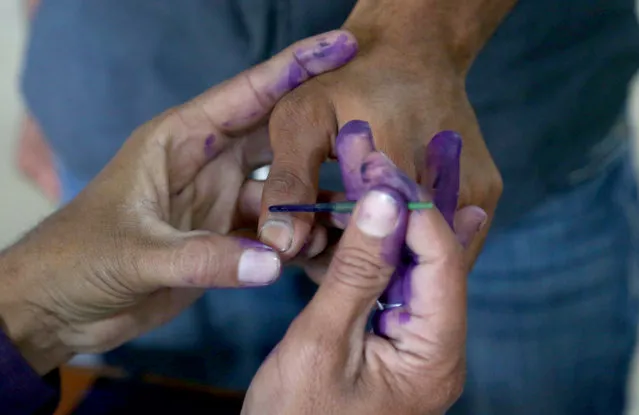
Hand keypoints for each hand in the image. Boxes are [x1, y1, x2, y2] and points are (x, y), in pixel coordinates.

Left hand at [0, 30, 356, 374]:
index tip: (343, 47)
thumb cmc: (79, 259)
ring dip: (310, 205)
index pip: (247, 94)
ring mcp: (220, 203)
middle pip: (277, 139)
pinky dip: (296, 242)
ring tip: (350, 215)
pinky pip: (273, 234)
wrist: (60, 306)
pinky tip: (324, 248)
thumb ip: (203, 256)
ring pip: (281, 192)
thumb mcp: (136, 252)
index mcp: (180, 140)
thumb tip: (272, 261)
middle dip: (320, 138)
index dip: (295, 68)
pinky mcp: (225, 240)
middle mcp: (208, 164)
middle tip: (369, 138)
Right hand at [243, 164, 485, 414]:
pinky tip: (371, 219)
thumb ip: (357, 271)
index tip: (379, 164)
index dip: (414, 207)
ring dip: (390, 223)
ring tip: (371, 173)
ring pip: (413, 268)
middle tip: (376, 157)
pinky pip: (394, 287)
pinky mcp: (394, 343)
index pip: (442, 262)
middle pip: (434, 260)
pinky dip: (378, 252)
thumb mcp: (321, 342)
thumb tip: (386, 201)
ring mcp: (417, 346)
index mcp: (435, 356)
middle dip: (405, 206)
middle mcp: (439, 348)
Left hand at [258, 26, 501, 263]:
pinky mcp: (486, 194)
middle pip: (403, 261)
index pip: (367, 251)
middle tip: (331, 254)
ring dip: (392, 260)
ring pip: (428, 257)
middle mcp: (449, 186)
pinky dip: (416, 245)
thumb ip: (290, 182)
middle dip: (364, 268)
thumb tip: (280, 245)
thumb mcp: (301, 119)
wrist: (415, 51)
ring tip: (358, 241)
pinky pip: (448, 242)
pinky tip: (388, 229)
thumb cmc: (348, 84)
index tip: (313, 262)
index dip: (335, 267)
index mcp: (400, 168)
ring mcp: (476, 193)